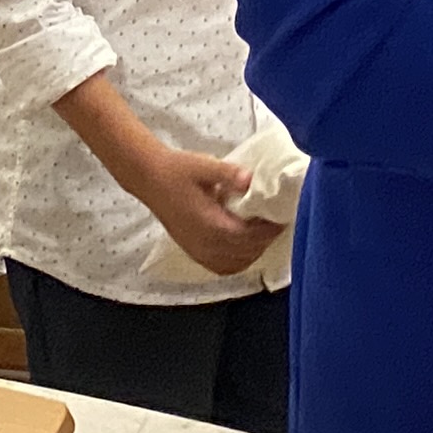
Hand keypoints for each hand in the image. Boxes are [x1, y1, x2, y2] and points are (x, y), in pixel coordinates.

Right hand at [127, 142, 282, 278]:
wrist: (150, 178)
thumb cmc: (178, 170)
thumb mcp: (204, 166)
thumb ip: (229, 174)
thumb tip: (251, 180)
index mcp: (210, 225)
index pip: (247, 237)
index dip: (268, 231)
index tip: (282, 218)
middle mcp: (204, 244)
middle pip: (244, 252)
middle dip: (264, 240)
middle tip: (277, 223)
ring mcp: (198, 251)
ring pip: (234, 264)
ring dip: (252, 252)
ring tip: (263, 233)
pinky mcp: (193, 251)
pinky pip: (220, 267)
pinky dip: (237, 261)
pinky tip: (244, 246)